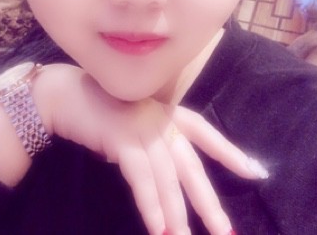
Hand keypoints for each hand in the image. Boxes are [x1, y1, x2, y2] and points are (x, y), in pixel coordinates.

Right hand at [36, 64, 266, 234]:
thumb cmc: (95, 111)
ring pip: (167, 174)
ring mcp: (141, 125)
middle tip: (224, 230)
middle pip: (189, 162)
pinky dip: (150, 202)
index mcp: (163, 111)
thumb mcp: (129, 126)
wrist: (63, 95)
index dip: (227, 150)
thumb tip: (159, 179)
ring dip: (176, 212)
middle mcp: (157, 117)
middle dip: (207, 199)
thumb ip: (147, 145)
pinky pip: (141, 175)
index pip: (202, 130)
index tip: (253, 170)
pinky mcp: (122, 136)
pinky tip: (158, 226)